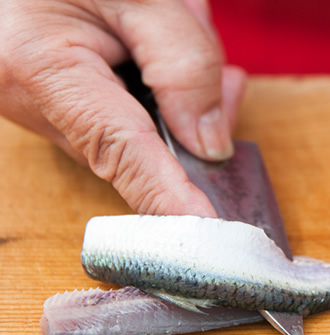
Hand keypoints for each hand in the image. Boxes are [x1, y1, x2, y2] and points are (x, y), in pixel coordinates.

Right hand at [0, 0, 244, 215]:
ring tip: (183, 39)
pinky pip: (125, 124)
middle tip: (223, 81)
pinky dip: (159, 98)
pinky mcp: (66, 109)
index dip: (164, 196)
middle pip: (139, 150)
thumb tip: (210, 143)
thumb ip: (184, 64)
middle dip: (191, 122)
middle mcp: (38, 104)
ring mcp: (48, 111)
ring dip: (177, 100)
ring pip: (138, 138)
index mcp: (44, 67)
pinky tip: (167, 59)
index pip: (119, 151)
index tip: (201, 232)